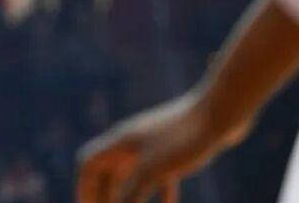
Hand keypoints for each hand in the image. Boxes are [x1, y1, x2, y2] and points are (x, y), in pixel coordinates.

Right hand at [76, 93, 248, 202]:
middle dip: (103, 195)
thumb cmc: (184, 138)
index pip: (88, 165)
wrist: (222, 111)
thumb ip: (131, 195)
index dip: (83, 189)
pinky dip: (159, 192)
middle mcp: (130, 141)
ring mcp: (152, 144)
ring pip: (132, 173)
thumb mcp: (153, 171)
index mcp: (119, 142)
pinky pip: (158, 174)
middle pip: (107, 171)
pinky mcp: (174, 148)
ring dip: (128, 195)